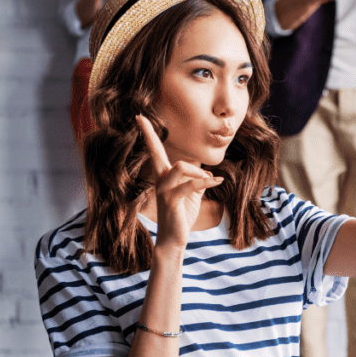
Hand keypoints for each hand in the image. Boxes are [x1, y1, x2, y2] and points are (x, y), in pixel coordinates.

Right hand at [136, 115, 222, 249]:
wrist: (174, 239)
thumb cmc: (182, 215)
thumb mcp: (192, 194)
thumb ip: (197, 180)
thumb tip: (208, 172)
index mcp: (164, 176)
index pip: (155, 151)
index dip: (148, 134)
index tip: (139, 117)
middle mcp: (160, 180)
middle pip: (155, 152)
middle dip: (148, 134)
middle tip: (138, 117)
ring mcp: (164, 190)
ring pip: (181, 166)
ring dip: (199, 171)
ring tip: (209, 180)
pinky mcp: (171, 201)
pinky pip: (191, 185)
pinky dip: (207, 181)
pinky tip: (217, 182)